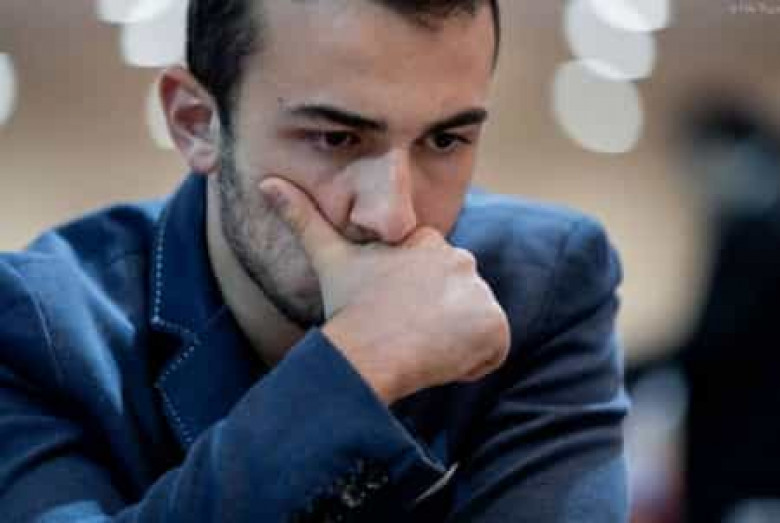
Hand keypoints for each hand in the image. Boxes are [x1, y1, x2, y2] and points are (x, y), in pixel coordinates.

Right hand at [259, 177, 510, 403]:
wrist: (367, 352)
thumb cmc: (347, 309)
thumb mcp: (327, 258)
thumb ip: (302, 218)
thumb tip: (266, 182)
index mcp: (426, 241)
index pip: (436, 278)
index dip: (416, 301)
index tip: (392, 313)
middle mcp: (460, 257)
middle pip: (457, 299)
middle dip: (437, 319)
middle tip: (403, 333)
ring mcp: (480, 291)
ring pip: (474, 323)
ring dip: (454, 340)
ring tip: (419, 347)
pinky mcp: (493, 324)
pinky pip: (492, 348)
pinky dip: (473, 360)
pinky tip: (439, 361)